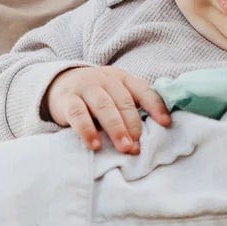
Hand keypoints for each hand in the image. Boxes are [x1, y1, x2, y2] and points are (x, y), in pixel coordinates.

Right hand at [46, 64, 171, 153]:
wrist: (60, 83)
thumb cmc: (96, 96)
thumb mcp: (115, 94)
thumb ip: (130, 108)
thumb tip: (153, 133)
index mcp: (122, 78)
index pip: (142, 90)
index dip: (155, 106)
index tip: (165, 124)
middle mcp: (105, 79)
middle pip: (123, 100)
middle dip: (133, 124)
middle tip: (137, 146)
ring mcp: (85, 87)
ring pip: (103, 106)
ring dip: (115, 128)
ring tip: (124, 147)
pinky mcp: (67, 99)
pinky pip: (78, 114)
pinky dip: (87, 130)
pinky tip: (95, 145)